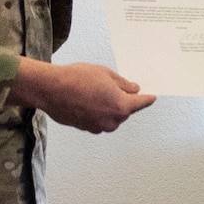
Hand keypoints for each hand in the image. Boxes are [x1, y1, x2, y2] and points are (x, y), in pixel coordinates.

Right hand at [9, 60, 154, 132]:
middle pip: (124, 111)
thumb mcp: (106, 74)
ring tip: (93, 91)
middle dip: (122, 100)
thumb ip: (123, 84)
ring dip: (108, 106)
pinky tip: (86, 99)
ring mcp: (98, 127)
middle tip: (110, 85)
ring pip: (111, 116)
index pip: (140, 103)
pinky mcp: (86, 128)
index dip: (147, 99)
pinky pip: (98, 120)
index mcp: (121, 106)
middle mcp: (112, 121)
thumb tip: (133, 90)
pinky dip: (97, 112)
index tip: (151, 98)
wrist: (51, 89)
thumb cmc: (77, 79)